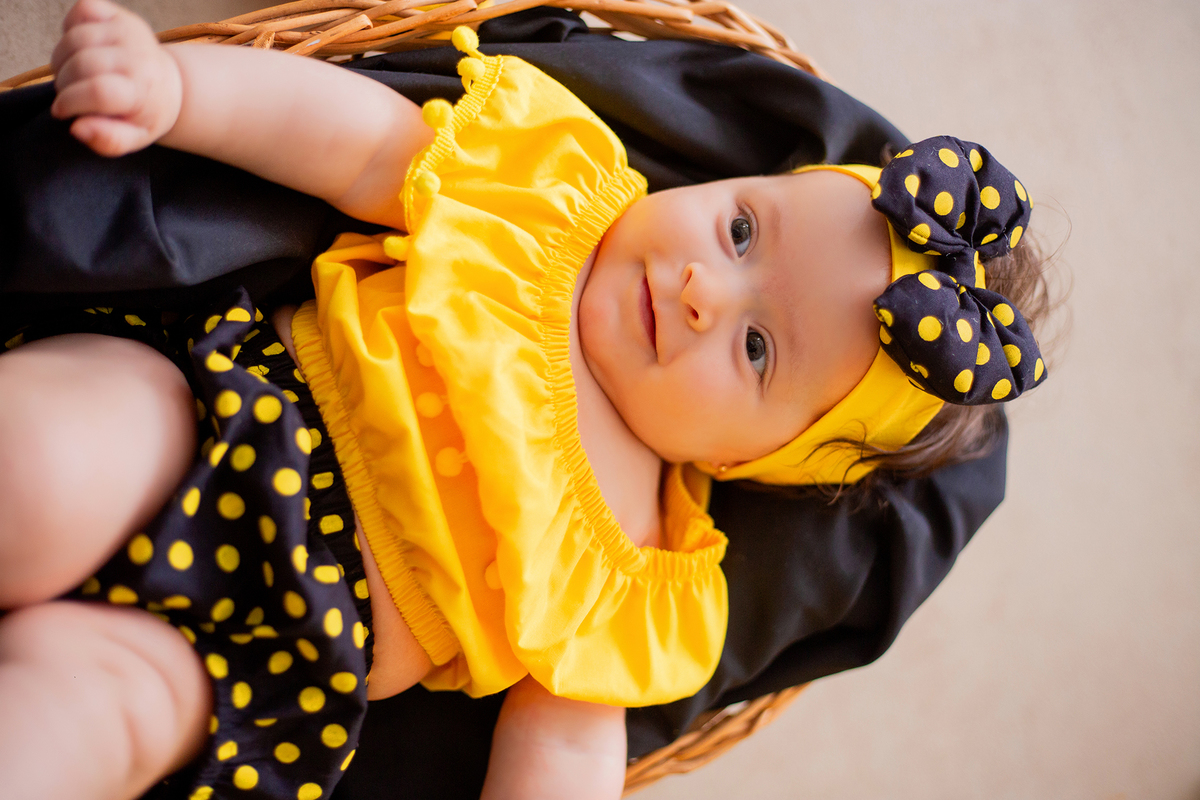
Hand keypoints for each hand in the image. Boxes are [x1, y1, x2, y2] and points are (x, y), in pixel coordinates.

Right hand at [50, 0, 181, 156]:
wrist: (169, 85)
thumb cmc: (144, 114)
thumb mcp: (134, 138)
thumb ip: (108, 141)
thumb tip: (77, 129)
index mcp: (144, 91)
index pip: (98, 91)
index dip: (70, 102)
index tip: (63, 112)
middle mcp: (139, 57)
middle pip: (80, 65)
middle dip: (64, 84)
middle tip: (70, 95)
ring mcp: (129, 32)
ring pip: (74, 39)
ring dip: (61, 60)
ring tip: (73, 76)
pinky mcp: (119, 14)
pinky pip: (82, 11)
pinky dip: (70, 28)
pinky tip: (81, 49)